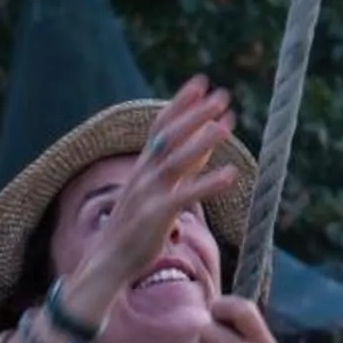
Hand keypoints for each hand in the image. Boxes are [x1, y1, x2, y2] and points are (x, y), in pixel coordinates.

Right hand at [72, 77, 241, 313]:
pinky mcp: (156, 215)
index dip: (180, 102)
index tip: (201, 81)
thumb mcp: (158, 191)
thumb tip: (206, 146)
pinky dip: (209, 183)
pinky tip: (232, 175)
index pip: (161, 125)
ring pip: (177, 160)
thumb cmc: (137, 228)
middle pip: (170, 136)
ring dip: (202, 140)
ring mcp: (148, 193)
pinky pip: (186, 195)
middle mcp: (144, 174)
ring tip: (227, 125)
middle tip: (222, 94)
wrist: (110, 261)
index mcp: (143, 166)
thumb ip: (182, 169)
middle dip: (196, 113)